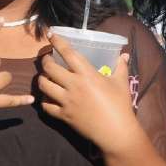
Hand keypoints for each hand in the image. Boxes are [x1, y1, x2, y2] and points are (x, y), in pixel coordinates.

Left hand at [38, 34, 138, 153]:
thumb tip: (123, 55)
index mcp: (87, 74)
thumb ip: (120, 67)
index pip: (68, 53)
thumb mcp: (121, 83)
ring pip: (43, 86)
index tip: (51, 34)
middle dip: (45, 61)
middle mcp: (73, 85)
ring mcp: (66, 101)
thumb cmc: (120, 105)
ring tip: (45, 77)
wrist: (116, 131)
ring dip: (42, 79)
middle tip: (48, 59)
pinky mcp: (64, 115)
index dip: (57, 42)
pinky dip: (44, 100)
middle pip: (49, 68)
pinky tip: (48, 97)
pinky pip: (46, 106)